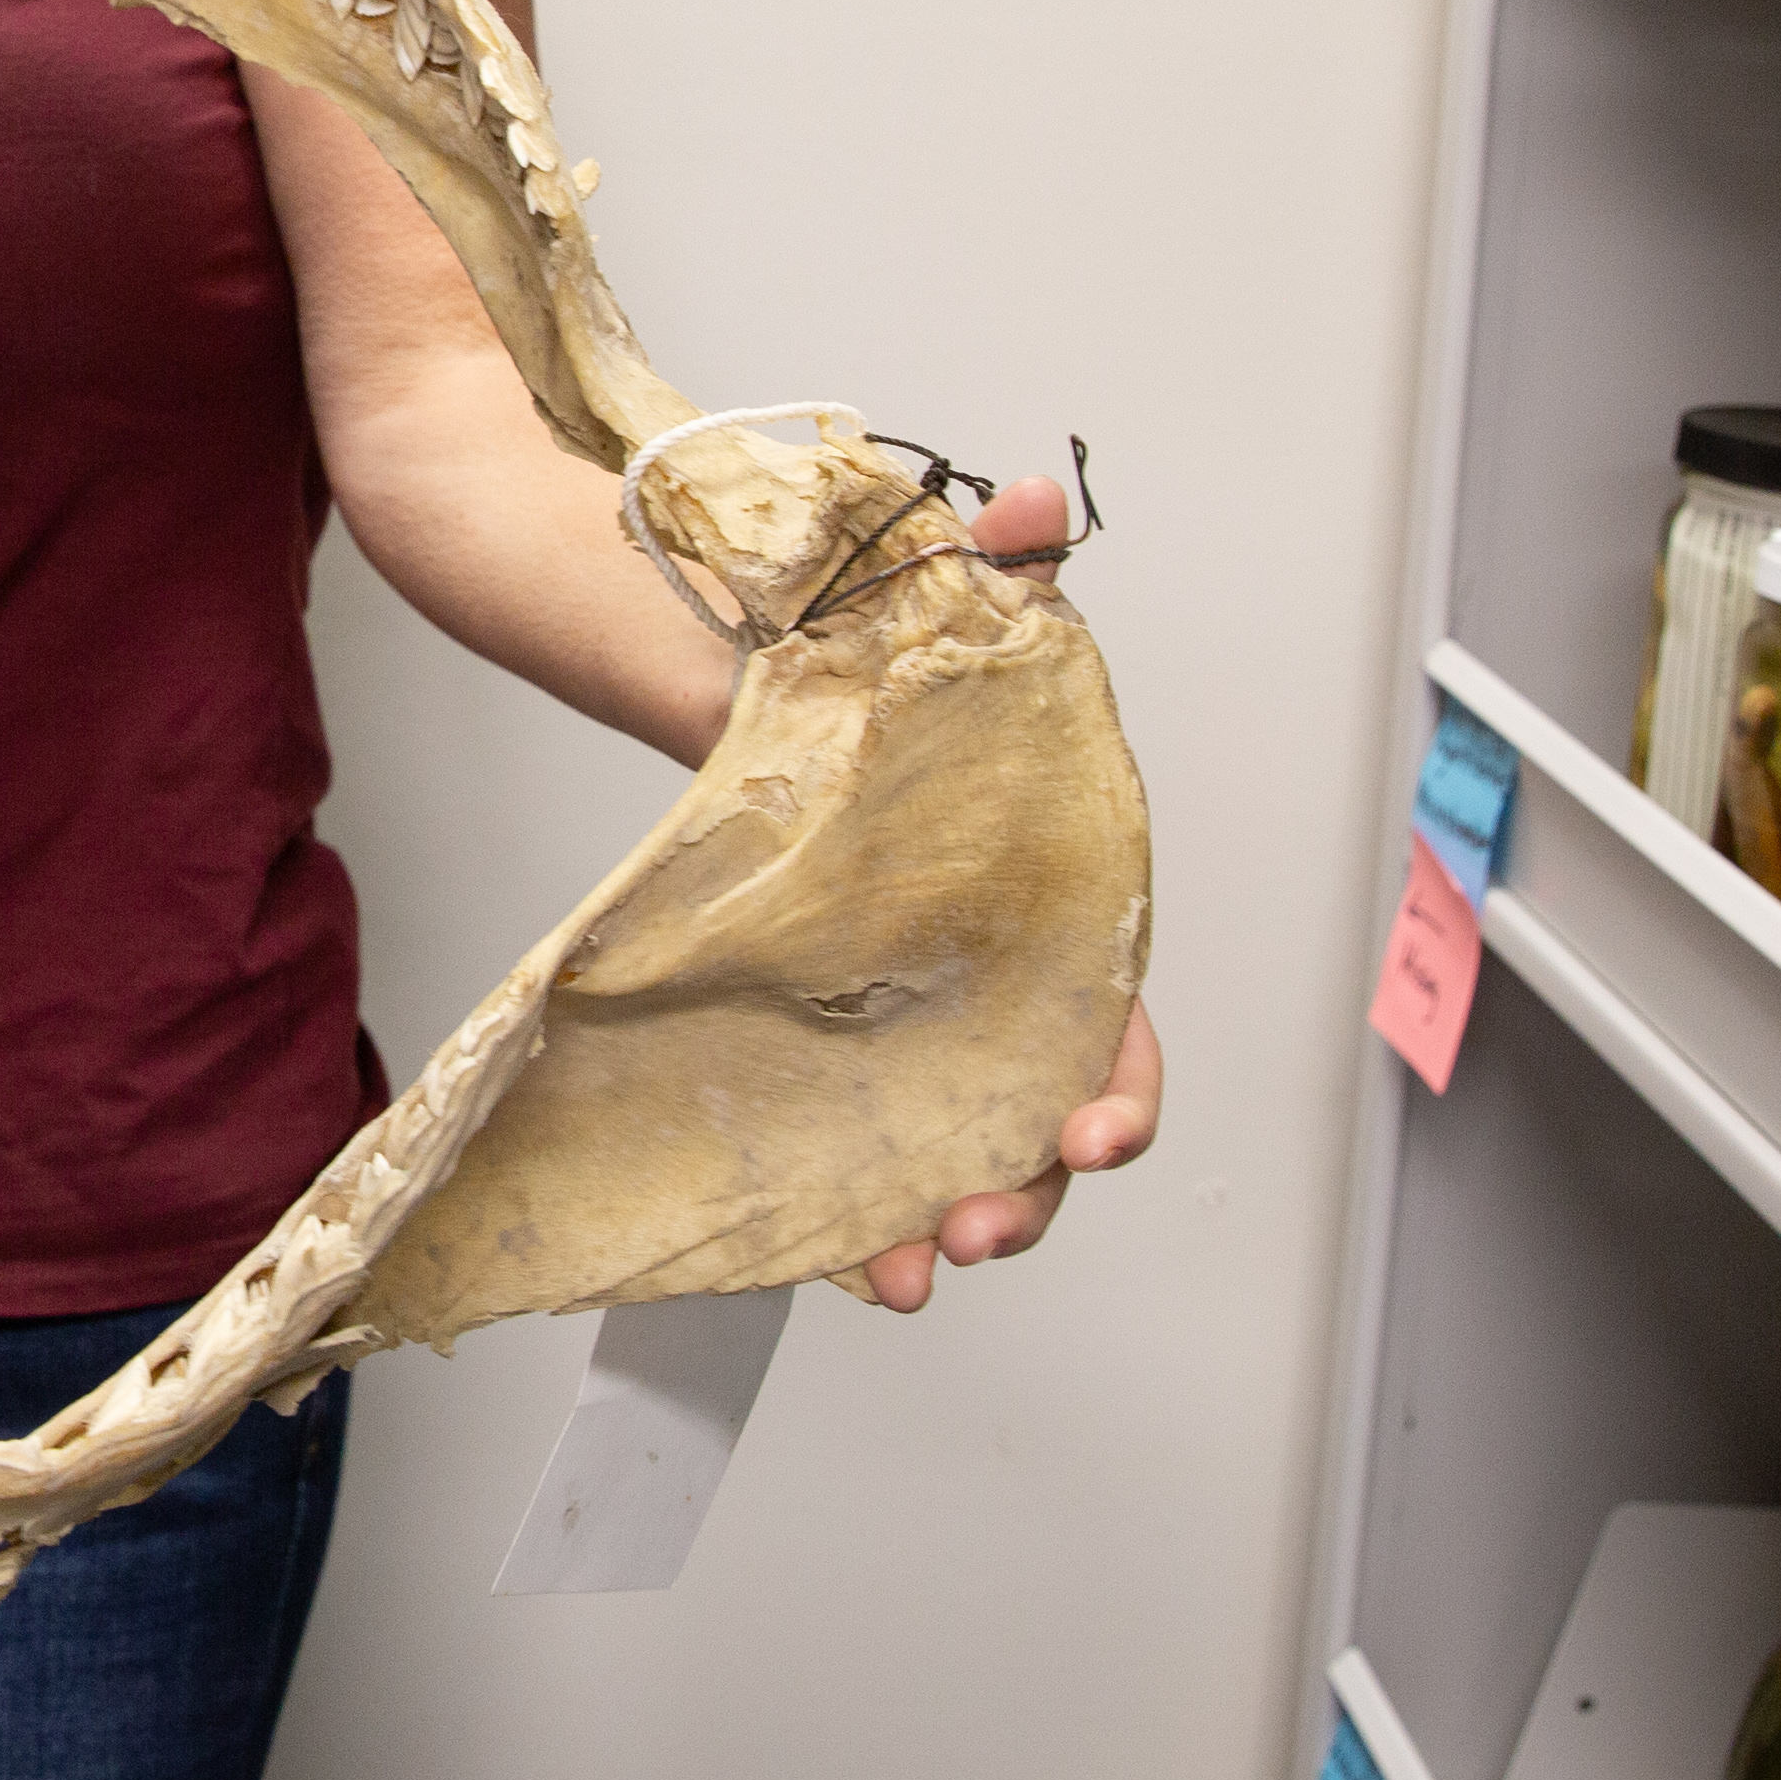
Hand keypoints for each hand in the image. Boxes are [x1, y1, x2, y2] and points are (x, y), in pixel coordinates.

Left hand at [853, 474, 1162, 1313]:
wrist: (659, 620)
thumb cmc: (807, 621)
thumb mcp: (907, 584)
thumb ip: (991, 557)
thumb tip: (1033, 510)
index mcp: (1028, 882)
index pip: (1108, 1005)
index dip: (1121, 1077)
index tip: (1096, 1127)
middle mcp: (969, 957)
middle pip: (1036, 1105)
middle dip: (1026, 1185)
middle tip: (977, 1225)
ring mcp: (883, 998)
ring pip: (946, 1143)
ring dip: (941, 1218)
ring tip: (900, 1269)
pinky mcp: (794, 1016)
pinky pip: (843, 1137)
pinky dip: (845, 1210)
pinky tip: (832, 1256)